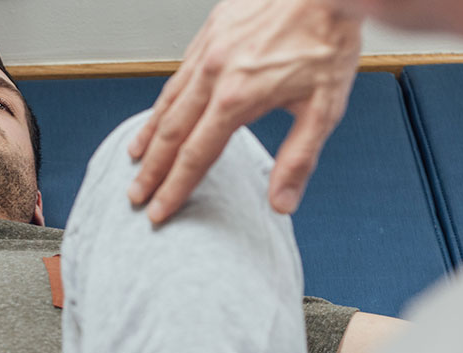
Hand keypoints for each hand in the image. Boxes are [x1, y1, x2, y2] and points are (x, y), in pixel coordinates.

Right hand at [127, 0, 362, 222]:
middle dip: (151, 170)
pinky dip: (165, 99)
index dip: (174, 188)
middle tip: (135, 195)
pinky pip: (179, 73)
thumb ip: (299, 157)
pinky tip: (162, 110)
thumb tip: (281, 202)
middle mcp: (214, 75)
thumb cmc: (327, 37)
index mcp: (237, 98)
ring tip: (135, 157)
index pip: (195, 156)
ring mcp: (208, 50)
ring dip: (149, 134)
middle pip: (171, 133)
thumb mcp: (325, 107)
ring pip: (168, 101)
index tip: (159, 210)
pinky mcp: (211, 31)